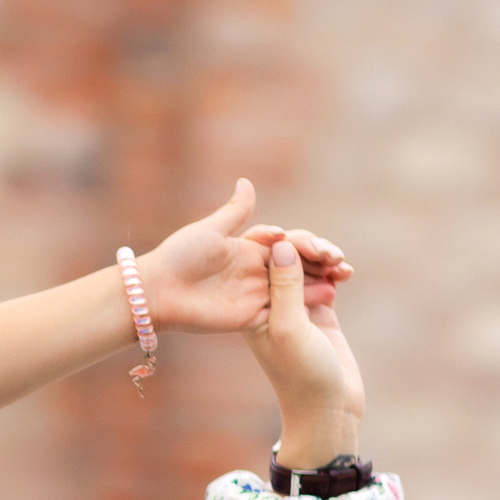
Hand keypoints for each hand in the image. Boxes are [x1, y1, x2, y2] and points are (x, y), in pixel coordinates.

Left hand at [142, 179, 349, 334]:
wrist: (159, 292)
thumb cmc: (180, 256)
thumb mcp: (210, 230)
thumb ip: (234, 212)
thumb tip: (247, 181)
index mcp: (247, 250)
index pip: (287, 245)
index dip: (306, 244)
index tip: (320, 245)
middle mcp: (255, 273)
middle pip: (296, 267)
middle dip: (319, 262)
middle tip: (338, 259)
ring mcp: (254, 296)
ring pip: (294, 289)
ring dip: (318, 282)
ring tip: (339, 278)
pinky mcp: (250, 318)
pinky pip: (283, 312)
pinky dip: (305, 306)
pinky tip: (327, 299)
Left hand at [247, 237, 365, 465]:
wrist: (327, 409)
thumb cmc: (302, 374)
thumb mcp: (290, 327)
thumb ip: (285, 286)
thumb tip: (281, 244)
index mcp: (250, 305)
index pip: (258, 259)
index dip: (277, 241)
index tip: (300, 241)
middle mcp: (269, 302)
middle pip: (284, 256)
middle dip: (307, 247)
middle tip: (328, 253)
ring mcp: (295, 306)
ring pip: (306, 265)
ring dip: (324, 257)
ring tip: (341, 264)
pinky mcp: (319, 312)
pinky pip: (325, 279)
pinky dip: (336, 271)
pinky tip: (347, 273)